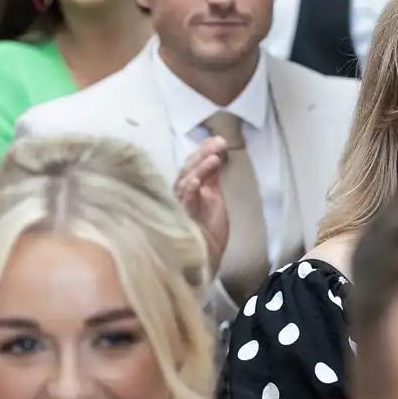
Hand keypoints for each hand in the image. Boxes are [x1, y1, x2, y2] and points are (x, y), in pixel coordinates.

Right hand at [174, 136, 229, 275]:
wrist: (209, 258)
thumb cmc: (209, 231)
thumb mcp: (215, 198)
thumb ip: (213, 177)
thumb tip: (217, 153)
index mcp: (188, 188)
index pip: (193, 164)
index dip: (204, 151)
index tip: (219, 141)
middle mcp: (180, 194)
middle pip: (187, 169)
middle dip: (202, 155)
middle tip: (218, 143)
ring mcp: (178, 205)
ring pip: (184, 181)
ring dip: (198, 168)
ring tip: (213, 157)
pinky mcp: (180, 218)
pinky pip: (182, 202)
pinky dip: (189, 190)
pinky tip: (197, 181)